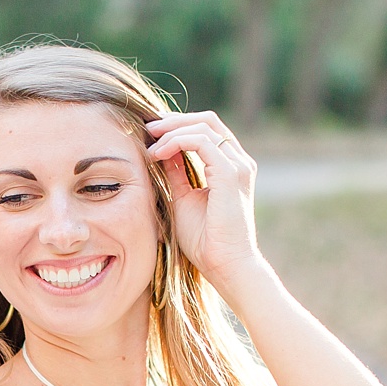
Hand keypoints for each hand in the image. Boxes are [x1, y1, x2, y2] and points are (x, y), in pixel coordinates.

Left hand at [144, 111, 262, 286]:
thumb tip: (161, 151)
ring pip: (204, 126)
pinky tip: (158, 153)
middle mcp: (238, 162)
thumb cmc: (205, 241)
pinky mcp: (230, 174)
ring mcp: (237, 166)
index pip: (207, 130)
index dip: (178, 125)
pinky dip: (177, 141)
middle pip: (207, 120)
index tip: (151, 133)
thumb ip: (176, 173)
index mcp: (230, 167)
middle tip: (148, 128)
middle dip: (174, 120)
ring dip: (172, 130)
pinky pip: (202, 142)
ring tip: (149, 144)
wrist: (225, 265)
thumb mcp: (183, 199)